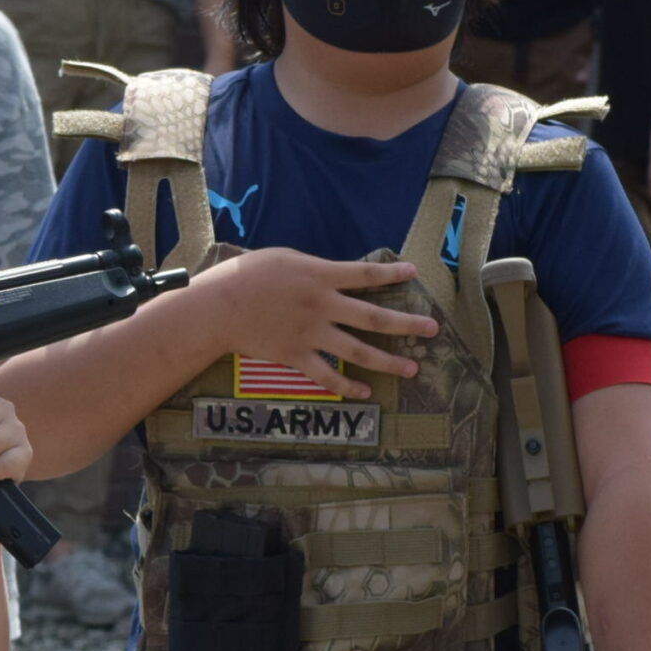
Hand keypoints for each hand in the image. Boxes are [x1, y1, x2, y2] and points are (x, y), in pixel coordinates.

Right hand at [208, 251, 439, 399]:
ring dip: (388, 361)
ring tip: (411, 369)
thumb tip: (334, 275)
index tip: (415, 274)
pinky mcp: (296, 356)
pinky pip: (327, 375)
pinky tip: (363, 392)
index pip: (365, 275)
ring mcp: (311, 334)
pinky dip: (346, 386)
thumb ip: (314, 268)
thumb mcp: (285, 258)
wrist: (218, 308)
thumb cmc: (247, 276)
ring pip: (358, 351)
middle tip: (433, 329)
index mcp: (320, 277)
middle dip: (407, 324)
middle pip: (374, 317)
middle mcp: (322, 306)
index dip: (392, 275)